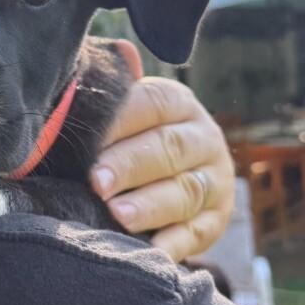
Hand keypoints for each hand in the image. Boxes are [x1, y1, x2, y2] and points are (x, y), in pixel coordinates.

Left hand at [89, 40, 234, 261]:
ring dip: (152, 205)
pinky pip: (198, 233)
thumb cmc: (127, 132)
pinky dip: (174, 243)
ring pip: (186, 191)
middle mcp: (204, 137)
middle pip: (170, 148)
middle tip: (96, 182)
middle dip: (130, 166)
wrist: (165, 169)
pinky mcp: (216, 220)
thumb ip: (115, 85)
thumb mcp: (122, 105)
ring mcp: (215, 180)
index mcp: (178, 103)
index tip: (88, 139)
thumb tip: (124, 53)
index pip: (154, 104)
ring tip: (118, 216)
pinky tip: (150, 251)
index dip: (121, 121)